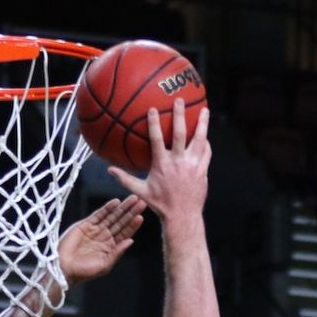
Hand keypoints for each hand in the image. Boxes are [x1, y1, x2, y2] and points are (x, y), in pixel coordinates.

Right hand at [57, 196, 145, 285]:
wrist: (64, 268)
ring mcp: (95, 230)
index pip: (124, 234)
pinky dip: (107, 208)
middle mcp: (105, 237)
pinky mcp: (85, 225)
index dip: (133, 225)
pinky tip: (116, 202)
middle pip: (120, 222)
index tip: (141, 216)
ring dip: (122, 208)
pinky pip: (99, 214)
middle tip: (142, 203)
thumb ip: (117, 252)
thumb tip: (131, 241)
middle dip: (131, 213)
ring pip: (112, 217)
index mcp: (110, 248)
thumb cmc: (84, 271)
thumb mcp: (104, 265)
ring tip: (132, 199)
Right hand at [109, 101, 210, 222]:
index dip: (155, 123)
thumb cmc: (160, 204)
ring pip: (199, 139)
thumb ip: (126, 179)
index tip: (153, 108)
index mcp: (162, 164)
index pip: (157, 139)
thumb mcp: (141, 191)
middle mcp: (178, 162)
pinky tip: (205, 136)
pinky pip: (206, 152)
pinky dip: (206, 142)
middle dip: (180, 115)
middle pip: (180, 133)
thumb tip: (109, 170)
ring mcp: (193, 165)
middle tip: (180, 100)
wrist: (182, 216)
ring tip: (205, 110)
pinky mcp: (203, 170)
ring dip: (202, 124)